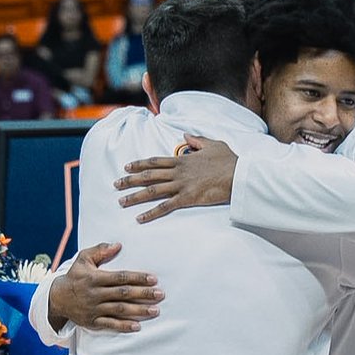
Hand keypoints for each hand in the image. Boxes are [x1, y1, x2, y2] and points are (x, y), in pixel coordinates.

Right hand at [50, 243, 162, 332]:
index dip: (138, 278)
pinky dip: (124, 326)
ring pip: (119, 310)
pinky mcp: (93, 321)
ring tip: (155, 310)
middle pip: (123, 294)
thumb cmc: (75, 276)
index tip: (153, 279)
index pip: (120, 277)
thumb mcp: (83, 259)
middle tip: (160, 294)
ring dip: (139, 310)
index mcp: (95, 278)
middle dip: (143, 294)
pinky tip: (137, 326)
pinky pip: (110, 324)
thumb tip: (118, 245)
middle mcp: (95, 294)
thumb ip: (100, 250)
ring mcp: (94, 309)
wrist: (57, 298)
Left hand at [114, 135, 237, 222]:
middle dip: (130, 180)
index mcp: (182, 159)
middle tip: (116, 184)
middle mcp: (178, 172)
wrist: (239, 175)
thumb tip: (185, 136)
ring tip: (121, 201)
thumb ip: (197, 140)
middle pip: (148, 176)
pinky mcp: (187, 198)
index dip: (139, 164)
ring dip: (135, 196)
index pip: (155, 161)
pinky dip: (151, 213)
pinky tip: (139, 218)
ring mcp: (181, 185)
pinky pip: (165, 206)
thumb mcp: (213, 144)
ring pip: (152, 191)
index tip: (127, 167)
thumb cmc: (228, 161)